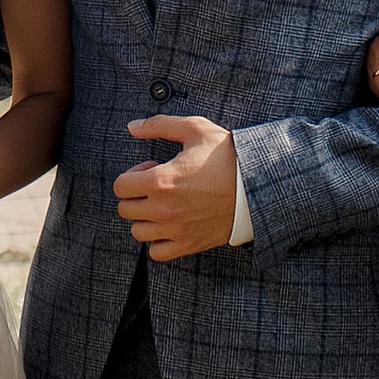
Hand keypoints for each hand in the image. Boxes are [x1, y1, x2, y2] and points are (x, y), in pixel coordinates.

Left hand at [114, 115, 241, 261]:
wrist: (257, 186)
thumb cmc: (227, 156)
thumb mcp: (195, 129)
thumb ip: (159, 125)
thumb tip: (132, 127)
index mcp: (160, 181)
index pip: (121, 186)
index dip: (132, 175)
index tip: (151, 170)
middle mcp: (163, 209)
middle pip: (125, 209)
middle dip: (136, 195)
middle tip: (157, 187)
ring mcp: (176, 230)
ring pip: (138, 232)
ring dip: (145, 218)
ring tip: (163, 206)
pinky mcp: (189, 244)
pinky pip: (157, 253)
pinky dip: (157, 242)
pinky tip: (170, 225)